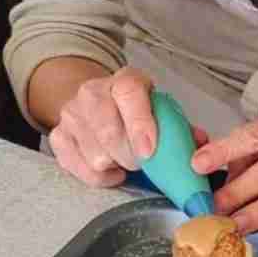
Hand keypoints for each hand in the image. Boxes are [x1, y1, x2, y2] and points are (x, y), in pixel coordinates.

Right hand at [49, 66, 207, 188]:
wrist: (96, 98)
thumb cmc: (136, 109)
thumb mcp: (159, 107)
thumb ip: (179, 125)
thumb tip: (199, 142)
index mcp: (126, 80)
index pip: (129, 94)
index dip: (140, 124)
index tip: (150, 151)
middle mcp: (94, 92)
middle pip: (109, 132)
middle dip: (131, 156)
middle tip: (143, 163)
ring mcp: (72, 113)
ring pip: (95, 154)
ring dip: (115, 166)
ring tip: (125, 161)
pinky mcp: (58, 135)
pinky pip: (76, 167)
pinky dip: (97, 176)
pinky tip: (110, 169)